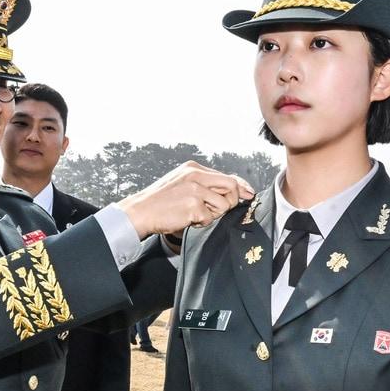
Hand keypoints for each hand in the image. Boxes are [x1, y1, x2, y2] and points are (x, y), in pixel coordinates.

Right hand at [117, 161, 255, 237]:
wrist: (140, 212)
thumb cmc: (162, 201)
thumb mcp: (184, 183)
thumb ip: (207, 184)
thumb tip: (237, 189)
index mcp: (194, 168)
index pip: (227, 176)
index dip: (241, 187)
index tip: (249, 194)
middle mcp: (196, 175)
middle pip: (231, 186)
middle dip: (230, 201)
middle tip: (215, 210)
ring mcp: (195, 189)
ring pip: (224, 204)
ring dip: (214, 214)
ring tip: (195, 214)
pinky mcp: (193, 205)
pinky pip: (210, 218)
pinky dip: (201, 222)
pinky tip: (187, 219)